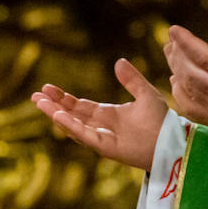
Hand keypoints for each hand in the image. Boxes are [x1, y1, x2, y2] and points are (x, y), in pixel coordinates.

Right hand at [32, 58, 166, 170]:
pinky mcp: (107, 147)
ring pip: (74, 126)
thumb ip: (132, 79)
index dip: (64, 98)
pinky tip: (58, 116)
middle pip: (72, 115)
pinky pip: (85, 136)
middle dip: (54, 106)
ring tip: (40, 104)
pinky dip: (71, 127)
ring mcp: (103, 138)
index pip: (80, 106)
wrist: (172, 140)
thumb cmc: (162, 121)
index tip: (47, 88)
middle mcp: (102, 127)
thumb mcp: (146, 93)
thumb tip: (118, 61)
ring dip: (56, 115)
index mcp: (109, 114)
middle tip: (35, 97)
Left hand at [163, 3, 207, 133]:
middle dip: (177, 54)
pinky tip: (176, 81)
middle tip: (171, 40)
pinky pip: (192, 108)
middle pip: (191, 72)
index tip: (174, 29)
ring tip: (172, 54)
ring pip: (189, 88)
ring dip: (176, 69)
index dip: (186, 42)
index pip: (204, 56)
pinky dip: (179, 94)